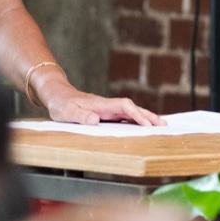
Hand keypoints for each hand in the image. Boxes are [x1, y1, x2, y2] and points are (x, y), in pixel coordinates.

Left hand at [41, 83, 165, 125]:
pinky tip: (142, 126)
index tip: (147, 124)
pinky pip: (123, 116)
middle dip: (148, 115)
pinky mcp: (105, 113)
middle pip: (132, 108)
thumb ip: (80, 116)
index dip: (136, 115)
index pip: (124, 106)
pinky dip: (135, 120)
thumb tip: (96, 119)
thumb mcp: (66, 112)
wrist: (56, 94)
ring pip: (130, 112)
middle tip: (163, 125)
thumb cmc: (61, 104)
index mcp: (101, 104)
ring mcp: (107, 109)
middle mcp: (107, 105)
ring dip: (144, 117)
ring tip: (159, 125)